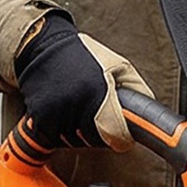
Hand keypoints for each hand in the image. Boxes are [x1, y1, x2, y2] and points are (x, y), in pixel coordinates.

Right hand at [13, 13, 147, 150]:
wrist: (42, 44)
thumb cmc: (81, 54)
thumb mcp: (118, 65)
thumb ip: (136, 89)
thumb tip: (148, 114)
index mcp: (99, 90)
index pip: (115, 133)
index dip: (120, 138)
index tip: (120, 138)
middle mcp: (76, 102)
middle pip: (93, 140)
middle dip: (97, 133)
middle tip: (94, 115)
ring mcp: (56, 110)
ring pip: (72, 142)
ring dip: (76, 133)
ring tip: (75, 109)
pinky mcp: (39, 116)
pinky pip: (52, 138)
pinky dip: (56, 131)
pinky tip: (60, 113)